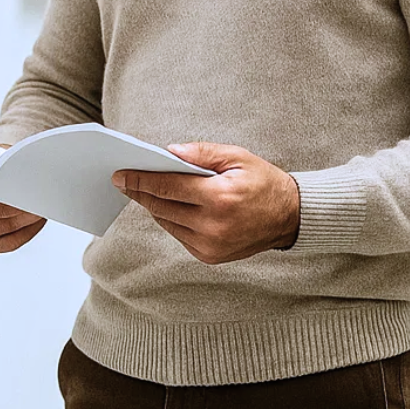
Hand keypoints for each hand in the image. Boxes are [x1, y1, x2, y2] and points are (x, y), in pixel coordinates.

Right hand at [0, 168, 45, 253]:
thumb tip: (28, 177)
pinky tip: (37, 219)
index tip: (21, 185)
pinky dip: (27, 231)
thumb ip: (6, 164)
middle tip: (41, 195)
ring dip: (27, 217)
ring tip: (43, 205)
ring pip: (5, 226)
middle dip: (21, 202)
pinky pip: (10, 242)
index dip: (2, 187)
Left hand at [113, 142, 299, 263]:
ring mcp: (210, 245)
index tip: (120, 174)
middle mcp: (213, 226)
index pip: (168, 187)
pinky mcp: (209, 256)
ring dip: (155, 206)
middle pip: (162, 207)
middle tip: (124, 180)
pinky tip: (172, 207)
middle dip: (141, 192)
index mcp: (220, 198)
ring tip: (146, 190)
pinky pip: (179, 235)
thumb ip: (202, 153)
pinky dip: (172, 220)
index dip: (140, 180)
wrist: (289, 217)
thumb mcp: (237, 157)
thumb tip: (169, 152)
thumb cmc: (263, 182)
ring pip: (167, 223)